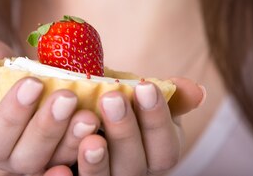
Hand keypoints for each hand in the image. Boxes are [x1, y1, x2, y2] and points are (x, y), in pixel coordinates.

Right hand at [0, 32, 100, 173]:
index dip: (13, 114)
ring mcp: (33, 154)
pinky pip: (74, 153)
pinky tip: (102, 120)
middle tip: (67, 96)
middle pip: (25, 156)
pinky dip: (88, 140)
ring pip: (54, 160)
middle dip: (48, 127)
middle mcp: (4, 153)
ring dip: (73, 138)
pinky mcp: (57, 147)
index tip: (33, 82)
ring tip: (90, 113)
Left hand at [43, 78, 204, 175]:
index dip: (156, 119)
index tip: (144, 86)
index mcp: (153, 156)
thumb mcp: (135, 94)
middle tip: (111, 97)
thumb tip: (196, 92)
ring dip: (94, 158)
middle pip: (133, 167)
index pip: (164, 149)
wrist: (68, 107)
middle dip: (124, 131)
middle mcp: (128, 175)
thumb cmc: (109, 100)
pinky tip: (56, 166)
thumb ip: (165, 94)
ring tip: (85, 121)